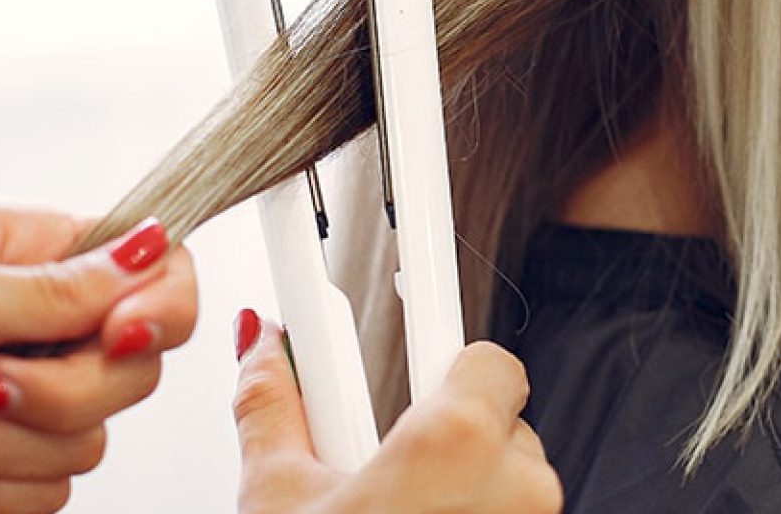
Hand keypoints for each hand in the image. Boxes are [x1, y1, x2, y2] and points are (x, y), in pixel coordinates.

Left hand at [0, 203, 197, 511]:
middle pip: (134, 371)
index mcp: (31, 254)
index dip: (158, 309)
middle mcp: (38, 323)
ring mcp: (24, 397)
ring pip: (90, 442)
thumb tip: (154, 246)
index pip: (157, 272)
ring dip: (2, 445)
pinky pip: (50, 494)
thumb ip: (58, 287)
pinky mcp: (2, 464)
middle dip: (55, 393)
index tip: (119, 335)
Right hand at [231, 312, 561, 512]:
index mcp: (455, 444)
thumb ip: (270, 405)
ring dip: (462, 484)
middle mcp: (520, 485)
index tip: (432, 288)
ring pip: (511, 473)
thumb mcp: (278, 499)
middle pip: (493, 416)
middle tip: (381, 468)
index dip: (439, 341)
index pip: (481, 353)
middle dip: (439, 431)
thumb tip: (260, 347)